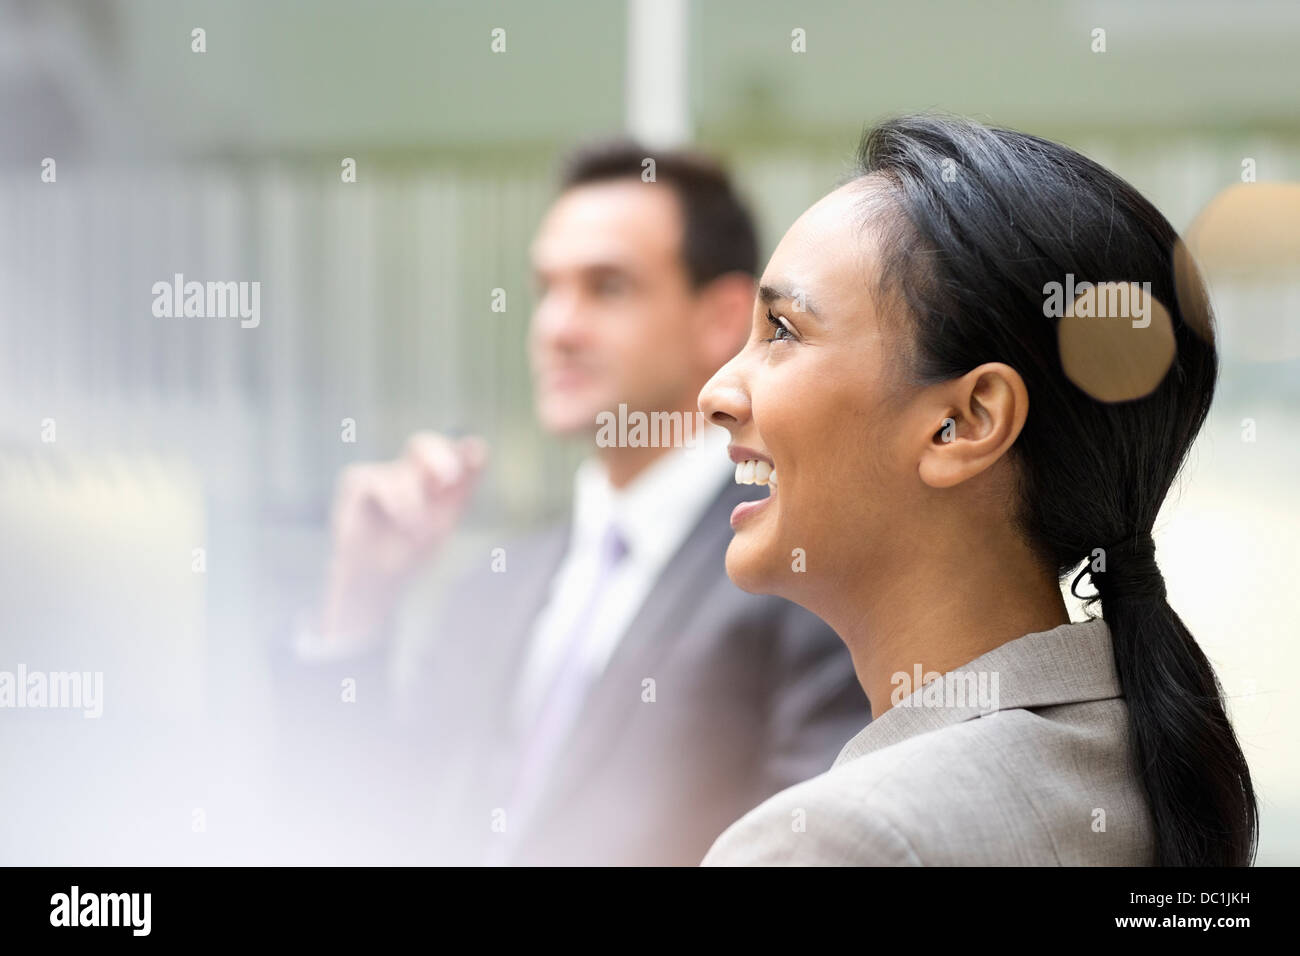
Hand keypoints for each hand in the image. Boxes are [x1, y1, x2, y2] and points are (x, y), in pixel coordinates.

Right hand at [320, 432, 487, 642]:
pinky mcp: (357, 481)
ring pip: (404, 472)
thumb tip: (478, 445)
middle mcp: (408, 472)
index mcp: (434, 480)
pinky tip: (400, 521)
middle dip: (438, 456)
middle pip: (423, 444)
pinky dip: (395, 502)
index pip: (452, 453)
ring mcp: (382, 474)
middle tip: (450, 477)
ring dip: (415, 503)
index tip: (475, 452)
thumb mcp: (444, 520)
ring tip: (417, 532)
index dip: (467, 450)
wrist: (376, 581)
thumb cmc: (411, 552)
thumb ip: (462, 485)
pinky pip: (379, 480)